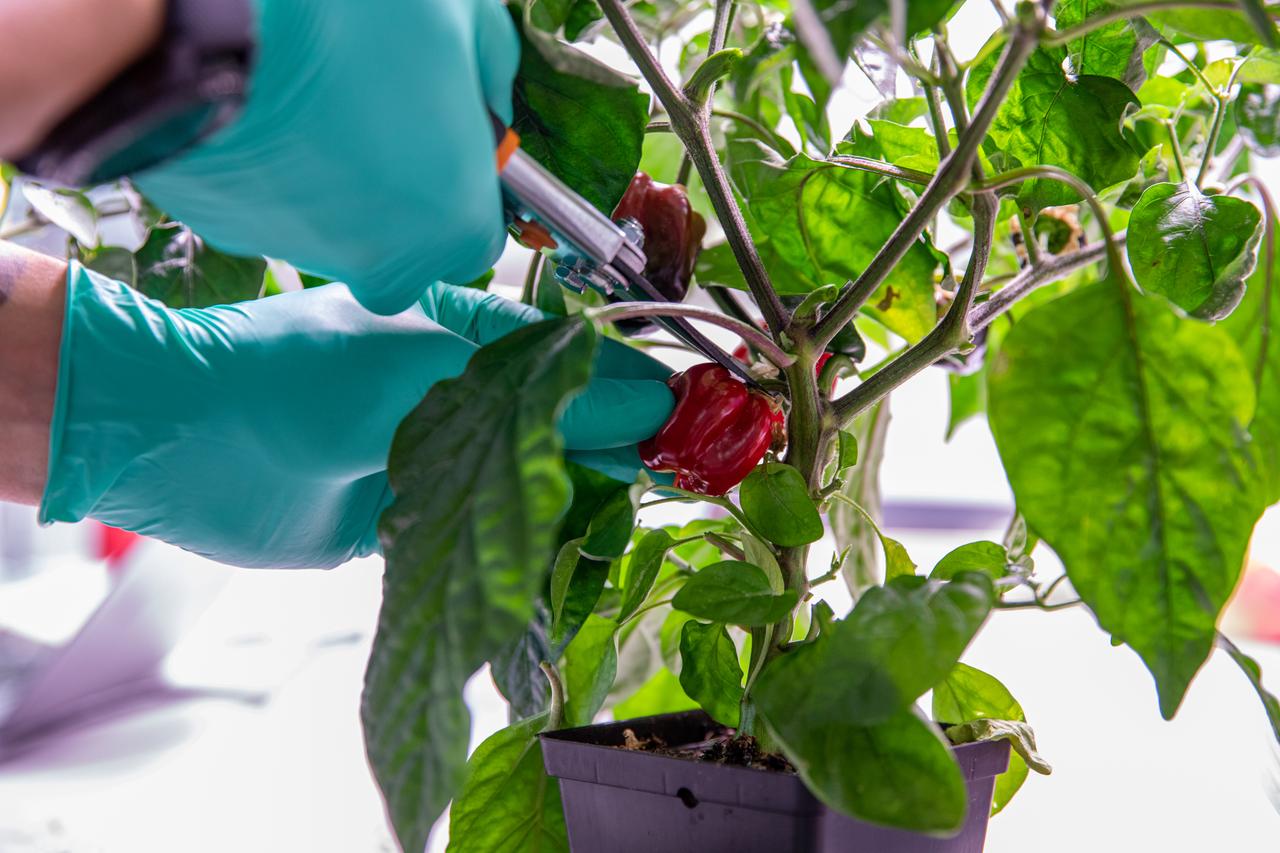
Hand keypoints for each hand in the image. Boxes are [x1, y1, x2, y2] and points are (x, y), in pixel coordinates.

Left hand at [40, 268, 673, 567]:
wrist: (179, 438)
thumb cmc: (300, 374)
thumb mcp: (434, 371)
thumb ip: (542, 396)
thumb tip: (650, 405)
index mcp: (467, 331)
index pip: (579, 361)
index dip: (638, 389)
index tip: (697, 421)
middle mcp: (458, 394)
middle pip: (562, 424)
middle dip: (618, 450)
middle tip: (685, 479)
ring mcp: (434, 457)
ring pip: (528, 482)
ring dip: (577, 502)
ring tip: (635, 521)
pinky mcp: (408, 520)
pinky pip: (482, 534)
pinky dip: (523, 549)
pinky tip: (569, 562)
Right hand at [133, 0, 518, 314]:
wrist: (213, 28)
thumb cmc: (351, 23)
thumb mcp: (465, 18)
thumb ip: (493, 74)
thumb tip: (487, 104)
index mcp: (456, 230)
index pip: (482, 231)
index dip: (469, 178)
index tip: (452, 134)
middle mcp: (383, 266)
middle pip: (406, 238)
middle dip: (402, 183)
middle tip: (381, 106)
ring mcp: (305, 255)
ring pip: (336, 223)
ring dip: (336, 172)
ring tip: (317, 96)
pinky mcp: (232, 232)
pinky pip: (269, 203)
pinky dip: (275, 165)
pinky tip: (268, 108)